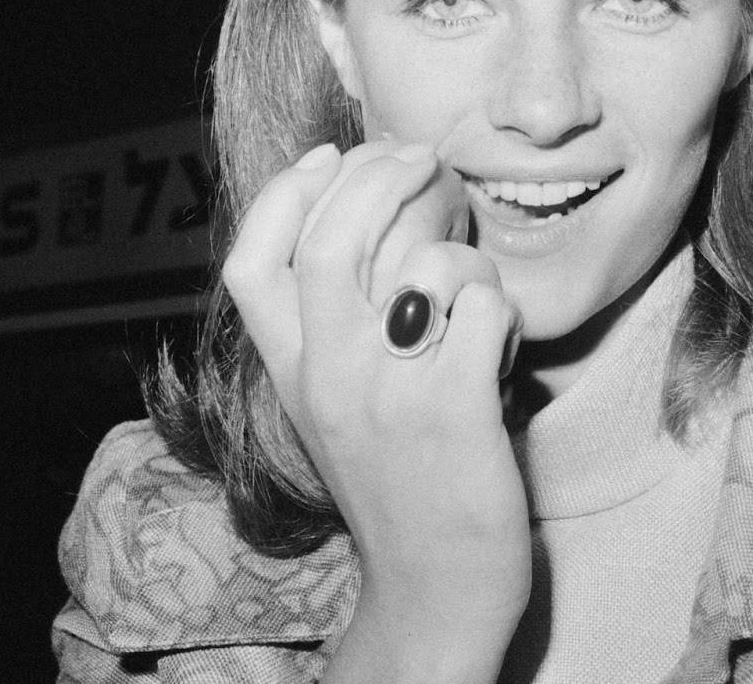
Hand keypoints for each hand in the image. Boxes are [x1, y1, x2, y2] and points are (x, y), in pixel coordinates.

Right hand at [224, 141, 529, 681]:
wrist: (433, 596)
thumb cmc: (396, 481)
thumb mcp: (332, 403)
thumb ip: (328, 322)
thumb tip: (354, 208)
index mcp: (291, 373)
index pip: (250, 262)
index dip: (285, 193)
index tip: (332, 157)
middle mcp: (329, 378)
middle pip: (332, 240)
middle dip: (382, 176)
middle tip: (422, 159)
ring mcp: (391, 395)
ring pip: (421, 265)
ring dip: (460, 248)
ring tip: (471, 275)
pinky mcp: (456, 412)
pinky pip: (484, 307)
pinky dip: (502, 302)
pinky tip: (503, 336)